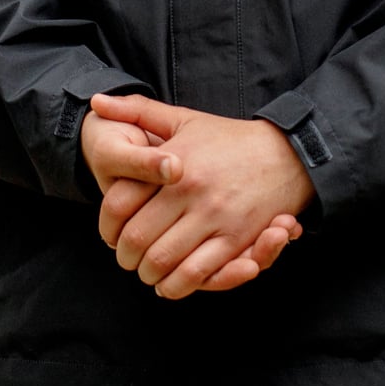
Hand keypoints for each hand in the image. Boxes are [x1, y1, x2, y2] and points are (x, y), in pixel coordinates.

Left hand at [89, 92, 314, 300]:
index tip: (110, 235)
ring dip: (150, 274)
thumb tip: (97, 100)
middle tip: (127, 260)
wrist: (286, 154)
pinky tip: (172, 282)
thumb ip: (138, 110)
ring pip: (165, 261)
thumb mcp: (183, 119)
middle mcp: (191, 192)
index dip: (107, 227)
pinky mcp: (236, 239)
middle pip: (138, 240)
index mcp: (173, 164)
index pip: (120, 204)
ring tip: (148, 272)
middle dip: (126, 257)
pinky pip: (198, 273)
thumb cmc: (228, 138)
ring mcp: (215, 217)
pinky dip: (178, 285)